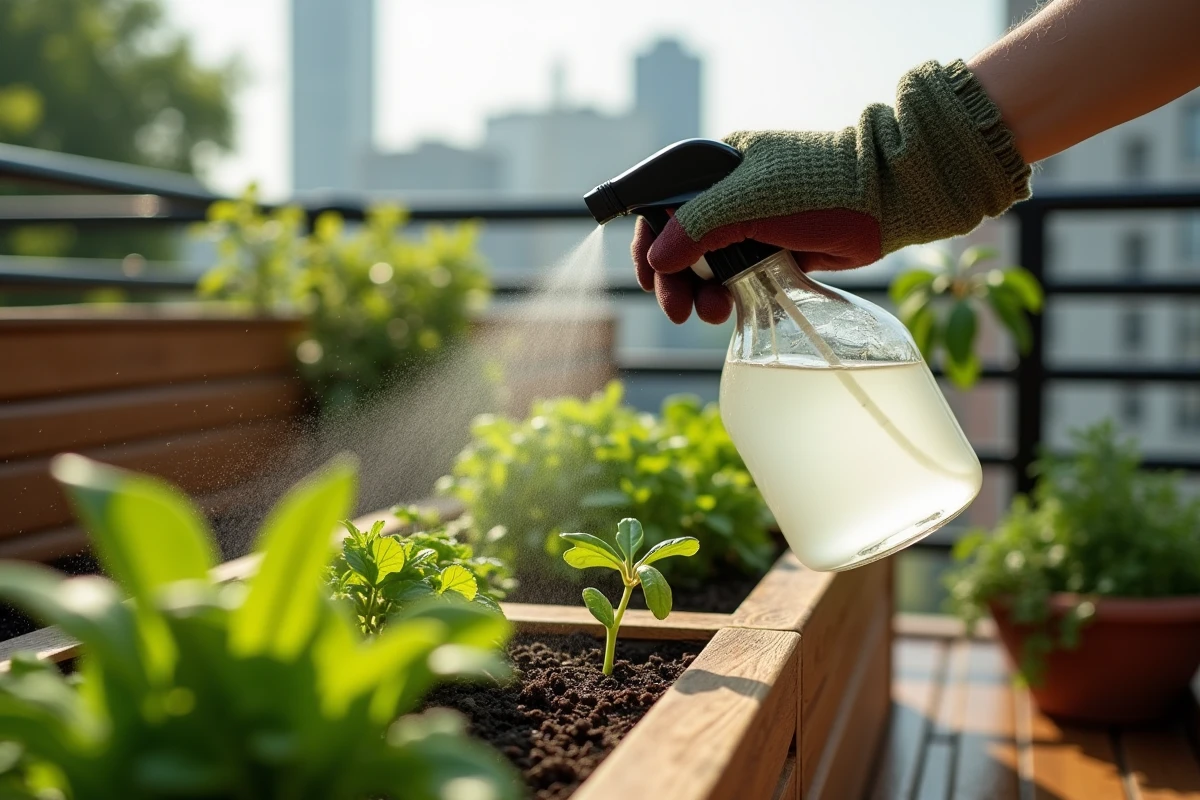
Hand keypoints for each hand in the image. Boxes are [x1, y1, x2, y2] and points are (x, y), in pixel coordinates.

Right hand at [632, 60, 1030, 324]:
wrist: (888, 196)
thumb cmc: (819, 185)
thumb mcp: (748, 202)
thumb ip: (699, 227)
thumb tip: (658, 260)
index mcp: (717, 167)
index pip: (663, 205)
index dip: (649, 243)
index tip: (649, 278)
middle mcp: (731, 193)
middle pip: (683, 243)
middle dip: (675, 280)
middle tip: (678, 312)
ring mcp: (755, 222)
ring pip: (711, 265)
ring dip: (703, 292)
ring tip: (711, 314)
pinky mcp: (778, 248)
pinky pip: (741, 276)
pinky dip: (731, 295)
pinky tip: (731, 310)